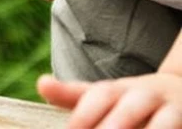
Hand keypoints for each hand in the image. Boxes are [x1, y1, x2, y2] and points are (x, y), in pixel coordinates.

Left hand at [38, 72, 181, 127]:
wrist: (181, 93)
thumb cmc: (133, 101)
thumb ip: (74, 95)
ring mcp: (172, 111)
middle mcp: (146, 96)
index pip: (101, 95)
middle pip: (129, 108)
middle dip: (113, 126)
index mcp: (121, 89)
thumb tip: (41, 84)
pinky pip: (176, 127)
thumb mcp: (106, 96)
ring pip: (162, 122)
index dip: (85, 114)